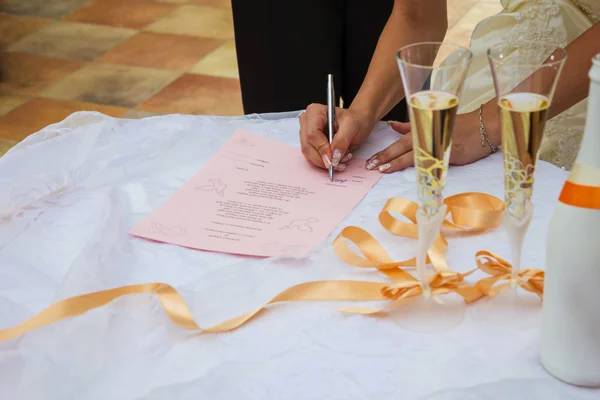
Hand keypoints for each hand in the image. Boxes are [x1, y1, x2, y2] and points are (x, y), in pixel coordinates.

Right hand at [299, 104, 374, 170]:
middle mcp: (307, 122)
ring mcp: (306, 134)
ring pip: (308, 154)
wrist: (357, 123)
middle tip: (336, 164)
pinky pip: (312, 157)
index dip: (321, 148)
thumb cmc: (355, 120)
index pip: (312, 134)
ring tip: (339, 161)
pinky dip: (323, 162)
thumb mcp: (352, 126)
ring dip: (323, 162)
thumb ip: (342, 140)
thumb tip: (333, 156)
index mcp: (315, 112)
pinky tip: (335, 160)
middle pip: (307, 146)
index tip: (332, 159)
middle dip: (322, 158)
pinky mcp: (310, 144)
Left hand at [366, 111, 496, 172]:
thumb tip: (391, 126)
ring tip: (384, 170)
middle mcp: (427, 138)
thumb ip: (410, 127)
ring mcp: (437, 147)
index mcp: (422, 130)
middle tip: (371, 166)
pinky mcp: (449, 156)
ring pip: (415, 156)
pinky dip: (422, 171)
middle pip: (403, 148)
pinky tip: (414, 177)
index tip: (371, 161)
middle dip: (386, 157)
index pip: (399, 143)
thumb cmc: (457, 125)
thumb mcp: (431, 122)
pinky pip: (433, 165)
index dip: (385, 152)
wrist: (483, 127)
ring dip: (398, 163)